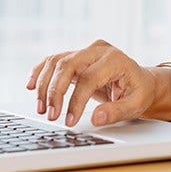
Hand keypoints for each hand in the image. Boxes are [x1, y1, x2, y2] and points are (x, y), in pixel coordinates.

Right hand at [26, 39, 156, 127]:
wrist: (140, 80)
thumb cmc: (139, 92)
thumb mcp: (136, 105)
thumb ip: (116, 111)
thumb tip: (96, 118)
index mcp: (115, 59)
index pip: (89, 78)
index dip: (75, 101)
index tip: (68, 121)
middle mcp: (98, 50)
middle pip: (67, 64)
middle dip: (55, 91)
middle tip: (50, 115)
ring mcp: (86, 50)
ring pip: (57, 61)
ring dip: (44, 84)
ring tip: (41, 108)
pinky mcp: (76, 56)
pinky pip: (54, 60)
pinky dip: (40, 72)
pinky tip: (30, 86)